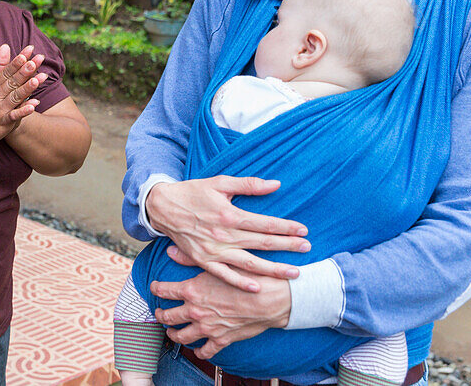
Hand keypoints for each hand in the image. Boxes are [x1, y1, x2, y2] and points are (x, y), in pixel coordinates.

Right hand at [0, 44, 46, 143]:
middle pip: (13, 81)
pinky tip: (33, 105)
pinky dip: (23, 111)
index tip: (28, 52)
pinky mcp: (4, 122)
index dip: (17, 61)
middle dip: (25, 71)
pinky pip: (14, 116)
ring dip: (27, 88)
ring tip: (38, 79)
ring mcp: (0, 109)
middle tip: (37, 60)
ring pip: (16, 96)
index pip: (7, 71)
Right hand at [145, 176, 309, 290]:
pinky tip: (258, 287)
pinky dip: (241, 282)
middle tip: (308, 249)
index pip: (265, 223)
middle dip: (288, 246)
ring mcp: (214, 250)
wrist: (163, 207)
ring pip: (250, 263)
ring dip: (274, 269)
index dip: (287, 227)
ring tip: (294, 273)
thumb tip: (276, 184)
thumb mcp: (220, 183)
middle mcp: (224, 235)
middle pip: (263, 243)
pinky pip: (225, 274)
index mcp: (230, 215)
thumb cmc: (193, 192)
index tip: (304, 230)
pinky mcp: (203, 260)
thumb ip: (249, 185)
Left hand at [151, 269, 290, 358]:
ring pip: (181, 337)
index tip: (154, 287)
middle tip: (160, 313)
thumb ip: (191, 258)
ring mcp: (207, 327)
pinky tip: (197, 350)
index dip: (156, 288)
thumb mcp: (218, 262)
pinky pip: (205, 351)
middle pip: (168, 316)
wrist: (270, 299)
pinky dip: (199, 352)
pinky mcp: (221, 340)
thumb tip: (170, 251)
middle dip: (160, 314)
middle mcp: (195, 310)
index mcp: (192, 290)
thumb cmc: (246, 278)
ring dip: (173, 334)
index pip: (164, 290)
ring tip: (171, 332)